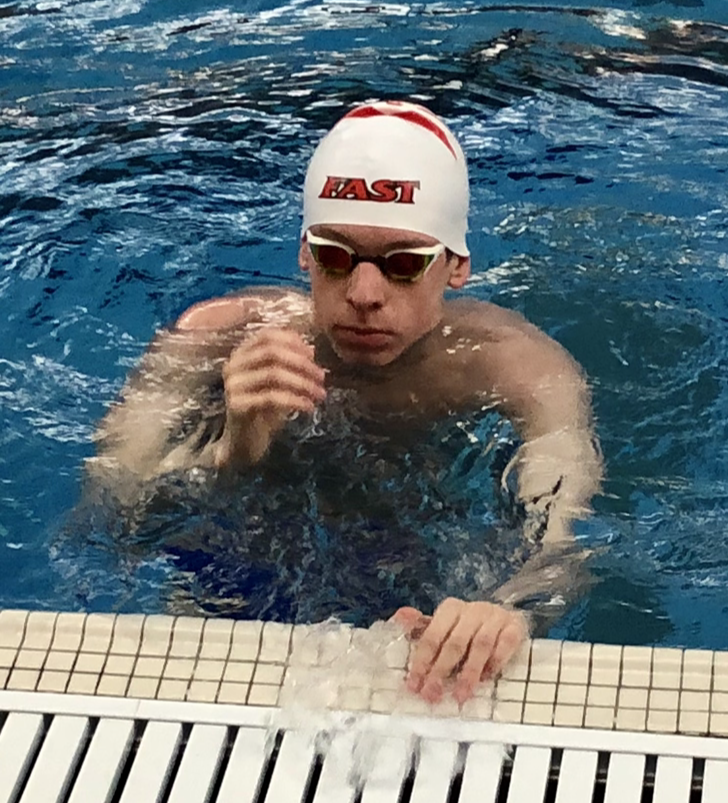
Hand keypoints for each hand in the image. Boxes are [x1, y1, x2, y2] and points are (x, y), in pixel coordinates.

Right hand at [215, 329, 325, 467]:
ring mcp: (233, 385)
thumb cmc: (264, 408)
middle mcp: (233, 365)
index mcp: (242, 353)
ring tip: (320, 394)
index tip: (313, 356)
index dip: (293, 342)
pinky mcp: (237, 405)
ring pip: (273, 374)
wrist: (245, 441)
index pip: (267, 336)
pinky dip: (295, 401)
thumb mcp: (279, 382)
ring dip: (303, 383)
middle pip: (272, 352)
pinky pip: (271, 398)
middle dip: (302, 364)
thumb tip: (311, 350)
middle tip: (321, 377)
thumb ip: (290, 364)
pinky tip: (309, 407)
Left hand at [392, 598, 527, 704]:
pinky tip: (487, 680)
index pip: (432, 636)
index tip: (414, 686)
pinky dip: (495, 662)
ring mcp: (495, 617)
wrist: (507, 616)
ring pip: (480, 645)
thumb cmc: (469, 626)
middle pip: (454, 643)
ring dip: (469, 673)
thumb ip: (422, 627)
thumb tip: (398, 618)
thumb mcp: (444, 626)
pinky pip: (505, 645)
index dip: (422, 662)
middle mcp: (472, 610)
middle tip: (432, 695)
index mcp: (451, 609)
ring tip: (460, 696)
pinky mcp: (515, 626)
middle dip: (441, 671)